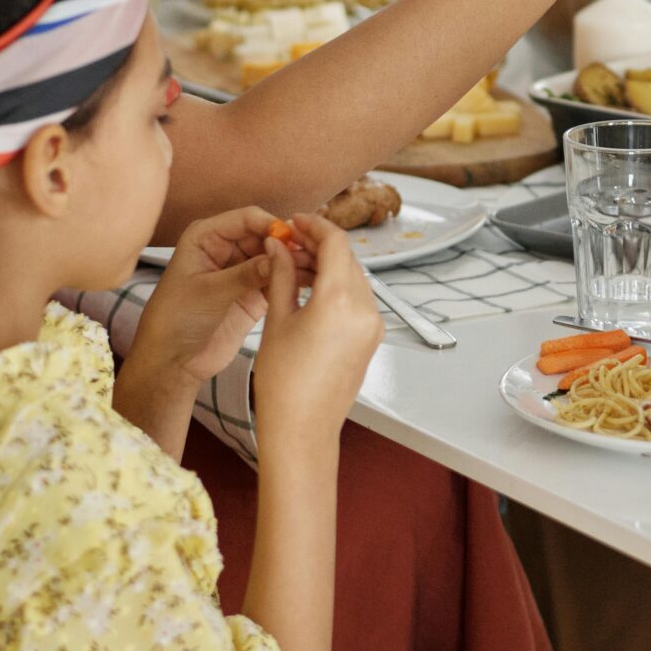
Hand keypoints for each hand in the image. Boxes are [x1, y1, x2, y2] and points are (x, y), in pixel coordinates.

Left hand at [128, 207, 304, 387]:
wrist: (174, 361)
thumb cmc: (175, 320)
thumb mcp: (209, 292)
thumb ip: (245, 273)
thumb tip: (279, 256)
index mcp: (206, 237)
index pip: (247, 219)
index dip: (271, 225)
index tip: (291, 240)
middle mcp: (226, 248)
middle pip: (267, 235)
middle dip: (288, 244)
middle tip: (312, 255)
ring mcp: (242, 270)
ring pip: (276, 257)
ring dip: (294, 262)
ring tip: (317, 269)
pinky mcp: (254, 292)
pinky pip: (278, 279)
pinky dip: (293, 280)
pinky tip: (310, 283)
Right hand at [249, 216, 383, 448]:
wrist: (303, 429)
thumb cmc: (284, 382)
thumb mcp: (277, 321)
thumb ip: (282, 276)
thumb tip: (278, 246)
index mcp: (340, 301)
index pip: (335, 243)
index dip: (314, 226)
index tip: (294, 222)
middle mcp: (365, 309)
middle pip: (347, 258)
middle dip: (319, 245)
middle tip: (289, 242)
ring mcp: (373, 324)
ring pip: (354, 277)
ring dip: (329, 265)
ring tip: (295, 265)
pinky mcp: (372, 337)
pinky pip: (358, 299)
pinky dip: (337, 286)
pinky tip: (311, 287)